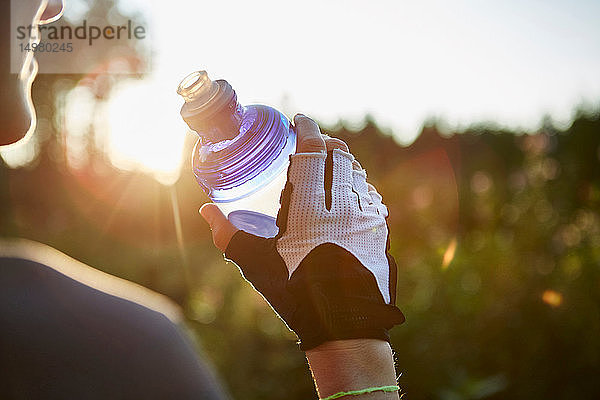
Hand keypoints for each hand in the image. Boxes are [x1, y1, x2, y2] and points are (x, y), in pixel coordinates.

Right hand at [200, 114, 403, 349]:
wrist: (344, 327)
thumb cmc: (294, 294)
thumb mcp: (256, 263)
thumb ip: (229, 234)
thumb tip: (205, 210)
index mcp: (309, 211)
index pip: (312, 154)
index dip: (308, 129)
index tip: (301, 119)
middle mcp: (342, 208)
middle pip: (340, 157)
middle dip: (327, 141)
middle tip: (315, 139)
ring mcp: (366, 219)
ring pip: (358, 174)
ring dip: (344, 161)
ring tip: (332, 161)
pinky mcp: (380, 232)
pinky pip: (371, 195)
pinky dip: (359, 184)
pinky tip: (352, 190)